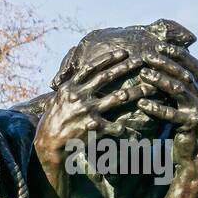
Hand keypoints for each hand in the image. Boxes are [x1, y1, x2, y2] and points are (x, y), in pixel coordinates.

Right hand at [34, 49, 152, 174]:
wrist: (48, 145)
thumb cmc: (51, 122)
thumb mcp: (55, 100)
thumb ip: (67, 88)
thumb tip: (72, 75)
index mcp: (70, 87)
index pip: (91, 68)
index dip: (108, 59)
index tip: (123, 52)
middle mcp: (79, 95)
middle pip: (107, 77)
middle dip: (126, 67)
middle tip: (141, 61)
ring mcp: (87, 110)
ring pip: (118, 97)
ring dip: (136, 92)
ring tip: (149, 89)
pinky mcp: (94, 126)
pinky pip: (115, 125)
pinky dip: (122, 127)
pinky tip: (129, 128)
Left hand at [137, 43, 197, 159]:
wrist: (197, 158)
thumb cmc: (185, 131)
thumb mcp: (186, 107)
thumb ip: (181, 91)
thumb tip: (164, 70)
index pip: (193, 66)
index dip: (178, 55)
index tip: (160, 46)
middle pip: (185, 74)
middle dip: (165, 63)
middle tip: (147, 56)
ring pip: (179, 90)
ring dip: (160, 80)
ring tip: (143, 74)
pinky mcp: (192, 125)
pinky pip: (172, 114)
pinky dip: (156, 108)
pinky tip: (142, 104)